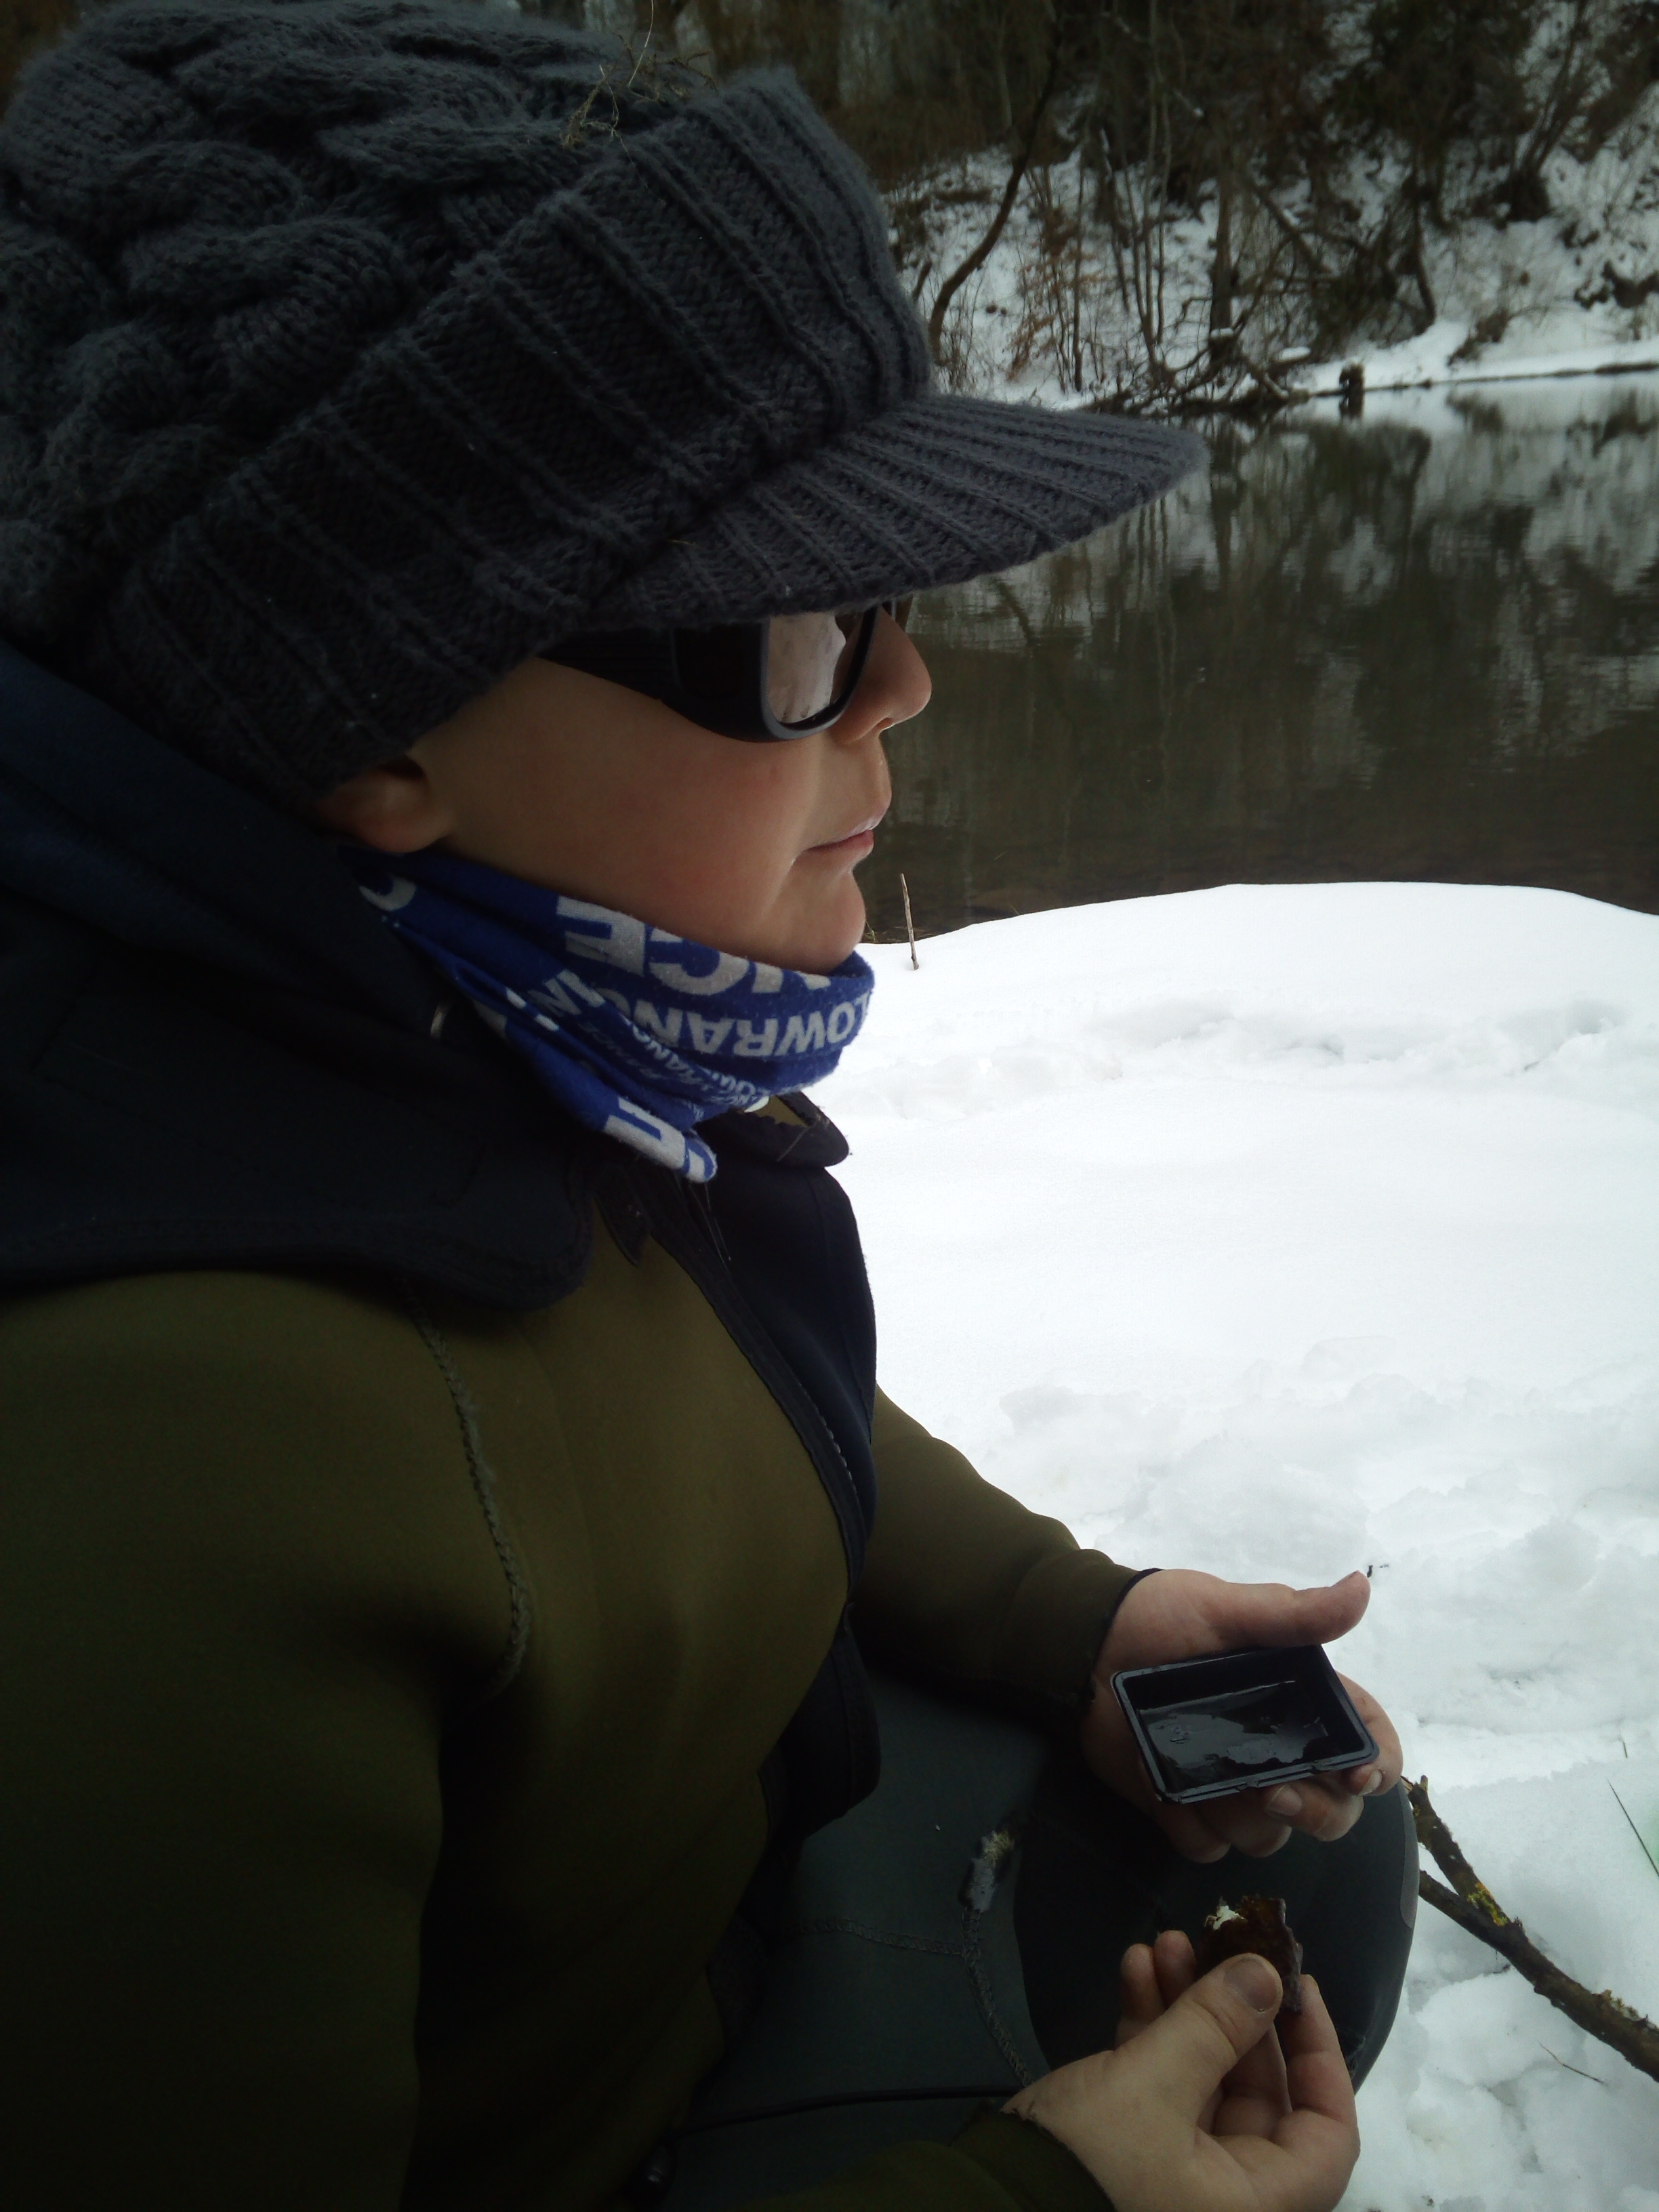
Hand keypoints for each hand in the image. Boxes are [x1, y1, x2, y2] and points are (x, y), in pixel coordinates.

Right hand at [1005, 1939, 1358, 2211]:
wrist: (988, 2207)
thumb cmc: (1091, 2164)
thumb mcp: (1151, 2087)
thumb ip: (1214, 2025)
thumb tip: (1268, 1974)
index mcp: (1256, 2202)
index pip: (1328, 2134)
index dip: (1320, 2056)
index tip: (1296, 1986)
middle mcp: (1226, 2195)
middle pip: (1259, 2092)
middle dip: (1233, 2009)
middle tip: (1212, 1943)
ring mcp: (1177, 2174)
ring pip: (1205, 2079)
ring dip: (1186, 2007)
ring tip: (1161, 1941)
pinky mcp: (1131, 2154)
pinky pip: (1161, 2087)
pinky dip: (1151, 2030)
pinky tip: (1133, 1969)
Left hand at [1082, 1568, 1401, 1860]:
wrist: (1084, 1645)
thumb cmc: (1159, 1616)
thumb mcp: (1226, 1608)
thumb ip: (1293, 1614)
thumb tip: (1360, 1588)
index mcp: (1301, 1701)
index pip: (1368, 1744)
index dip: (1376, 1767)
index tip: (1357, 1775)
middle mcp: (1278, 1749)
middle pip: (1332, 1811)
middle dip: (1314, 1811)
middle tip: (1271, 1790)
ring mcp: (1234, 1784)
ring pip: (1269, 1837)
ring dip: (1242, 1817)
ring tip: (1204, 1774)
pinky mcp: (1188, 1807)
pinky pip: (1208, 1846)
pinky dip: (1191, 1828)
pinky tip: (1169, 1791)